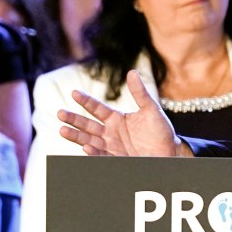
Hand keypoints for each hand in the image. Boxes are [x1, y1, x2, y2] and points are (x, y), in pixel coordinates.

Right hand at [57, 70, 181, 156]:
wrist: (171, 152)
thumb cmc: (161, 131)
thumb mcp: (151, 110)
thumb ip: (140, 93)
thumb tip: (131, 72)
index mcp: (116, 119)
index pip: (97, 108)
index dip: (86, 101)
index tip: (74, 93)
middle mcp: (110, 133)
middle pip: (88, 125)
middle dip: (74, 120)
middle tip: (60, 113)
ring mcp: (112, 147)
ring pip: (89, 140)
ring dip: (76, 136)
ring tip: (62, 130)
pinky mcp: (117, 159)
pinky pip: (102, 155)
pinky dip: (93, 152)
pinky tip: (86, 146)